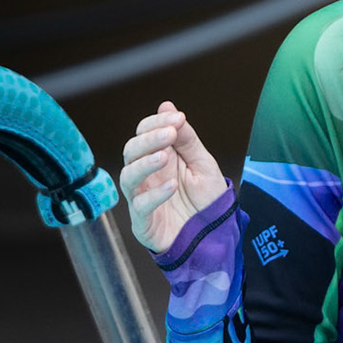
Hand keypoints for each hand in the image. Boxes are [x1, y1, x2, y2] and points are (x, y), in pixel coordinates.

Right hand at [119, 102, 227, 252]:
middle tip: (170, 132)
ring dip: (145, 163)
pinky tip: (171, 186)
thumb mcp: (203, 165)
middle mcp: (146, 176)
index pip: (145, 133)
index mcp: (159, 158)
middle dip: (149, 139)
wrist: (214, 237)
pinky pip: (140, 206)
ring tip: (164, 156)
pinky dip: (154, 195)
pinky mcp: (143, 222)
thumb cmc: (206, 201)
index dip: (157, 123)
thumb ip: (187, 139)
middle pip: (132, 151)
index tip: (177, 117)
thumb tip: (168, 106)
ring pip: (128, 176)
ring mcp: (141, 198)